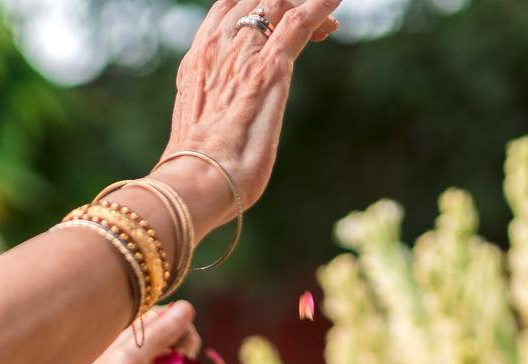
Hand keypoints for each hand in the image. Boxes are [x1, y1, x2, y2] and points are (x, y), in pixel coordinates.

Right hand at [164, 0, 343, 213]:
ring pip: (278, 5)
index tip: (272, 28)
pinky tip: (334, 3)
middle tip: (309, 28)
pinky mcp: (270, 69)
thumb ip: (213, 118)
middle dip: (281, 7)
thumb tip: (222, 135)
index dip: (251, 11)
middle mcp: (218, 48)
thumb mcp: (198, 134)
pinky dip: (320, 7)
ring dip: (303, 8)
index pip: (226, 14)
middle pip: (254, 3)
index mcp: (198, 64)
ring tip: (328, 26)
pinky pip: (300, 21)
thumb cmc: (193, 174)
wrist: (194, 182)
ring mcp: (244, 55)